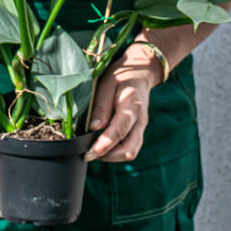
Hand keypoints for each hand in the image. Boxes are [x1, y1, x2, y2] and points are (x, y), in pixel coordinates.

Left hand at [84, 44, 162, 161]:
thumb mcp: (107, 84)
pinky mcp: (138, 131)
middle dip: (109, 156)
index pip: (120, 130)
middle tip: (88, 154)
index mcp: (132, 105)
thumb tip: (94, 128)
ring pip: (131, 151)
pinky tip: (103, 146)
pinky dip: (116, 152)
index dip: (105, 144)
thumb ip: (101, 106)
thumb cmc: (120, 77)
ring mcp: (141, 127)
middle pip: (129, 148)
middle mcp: (140, 120)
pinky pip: (130, 147)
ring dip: (112, 156)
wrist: (140, 74)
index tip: (90, 153)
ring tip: (94, 151)